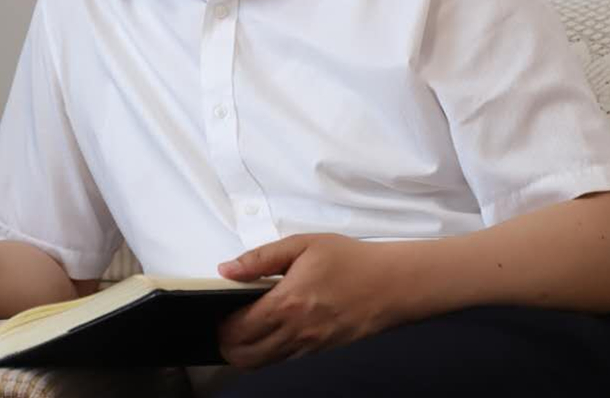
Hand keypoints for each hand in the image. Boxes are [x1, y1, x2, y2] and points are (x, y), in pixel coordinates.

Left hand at [215, 233, 404, 368]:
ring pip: (262, 364)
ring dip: (245, 351)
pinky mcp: (319, 351)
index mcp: (287, 303)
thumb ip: (260, 258)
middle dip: (227, 342)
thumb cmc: (349, 259)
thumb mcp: (303, 244)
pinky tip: (271, 330)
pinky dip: (268, 352)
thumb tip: (226, 270)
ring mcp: (308, 346)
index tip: (219, 310)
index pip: (238, 328)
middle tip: (227, 321)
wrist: (391, 283)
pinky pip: (283, 360)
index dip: (221, 323)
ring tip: (246, 327)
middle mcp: (295, 332)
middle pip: (244, 356)